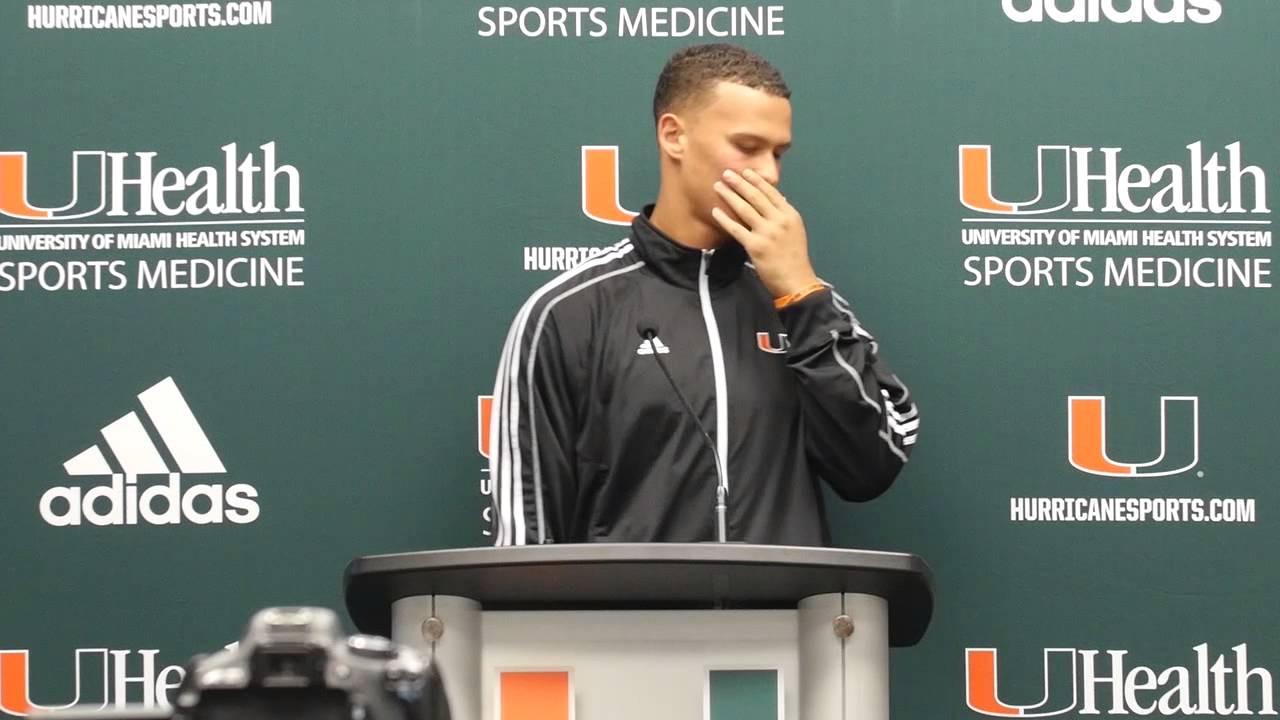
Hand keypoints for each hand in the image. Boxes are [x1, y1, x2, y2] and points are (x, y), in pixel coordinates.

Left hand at [710, 168, 820, 297]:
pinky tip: (715, 211)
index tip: (745, 172)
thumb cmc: (794, 257)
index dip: (756, 180)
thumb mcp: (795, 231)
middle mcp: (778, 221)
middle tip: (727, 173)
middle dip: (739, 183)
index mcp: (789, 215)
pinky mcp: (755, 246)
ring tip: (718, 186)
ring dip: (730, 195)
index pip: (771, 192)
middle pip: (756, 196)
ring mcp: (767, 233)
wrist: (796, 281)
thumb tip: (779, 198)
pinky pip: (736, 229)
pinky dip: (724, 219)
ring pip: (745, 209)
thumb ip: (784, 214)